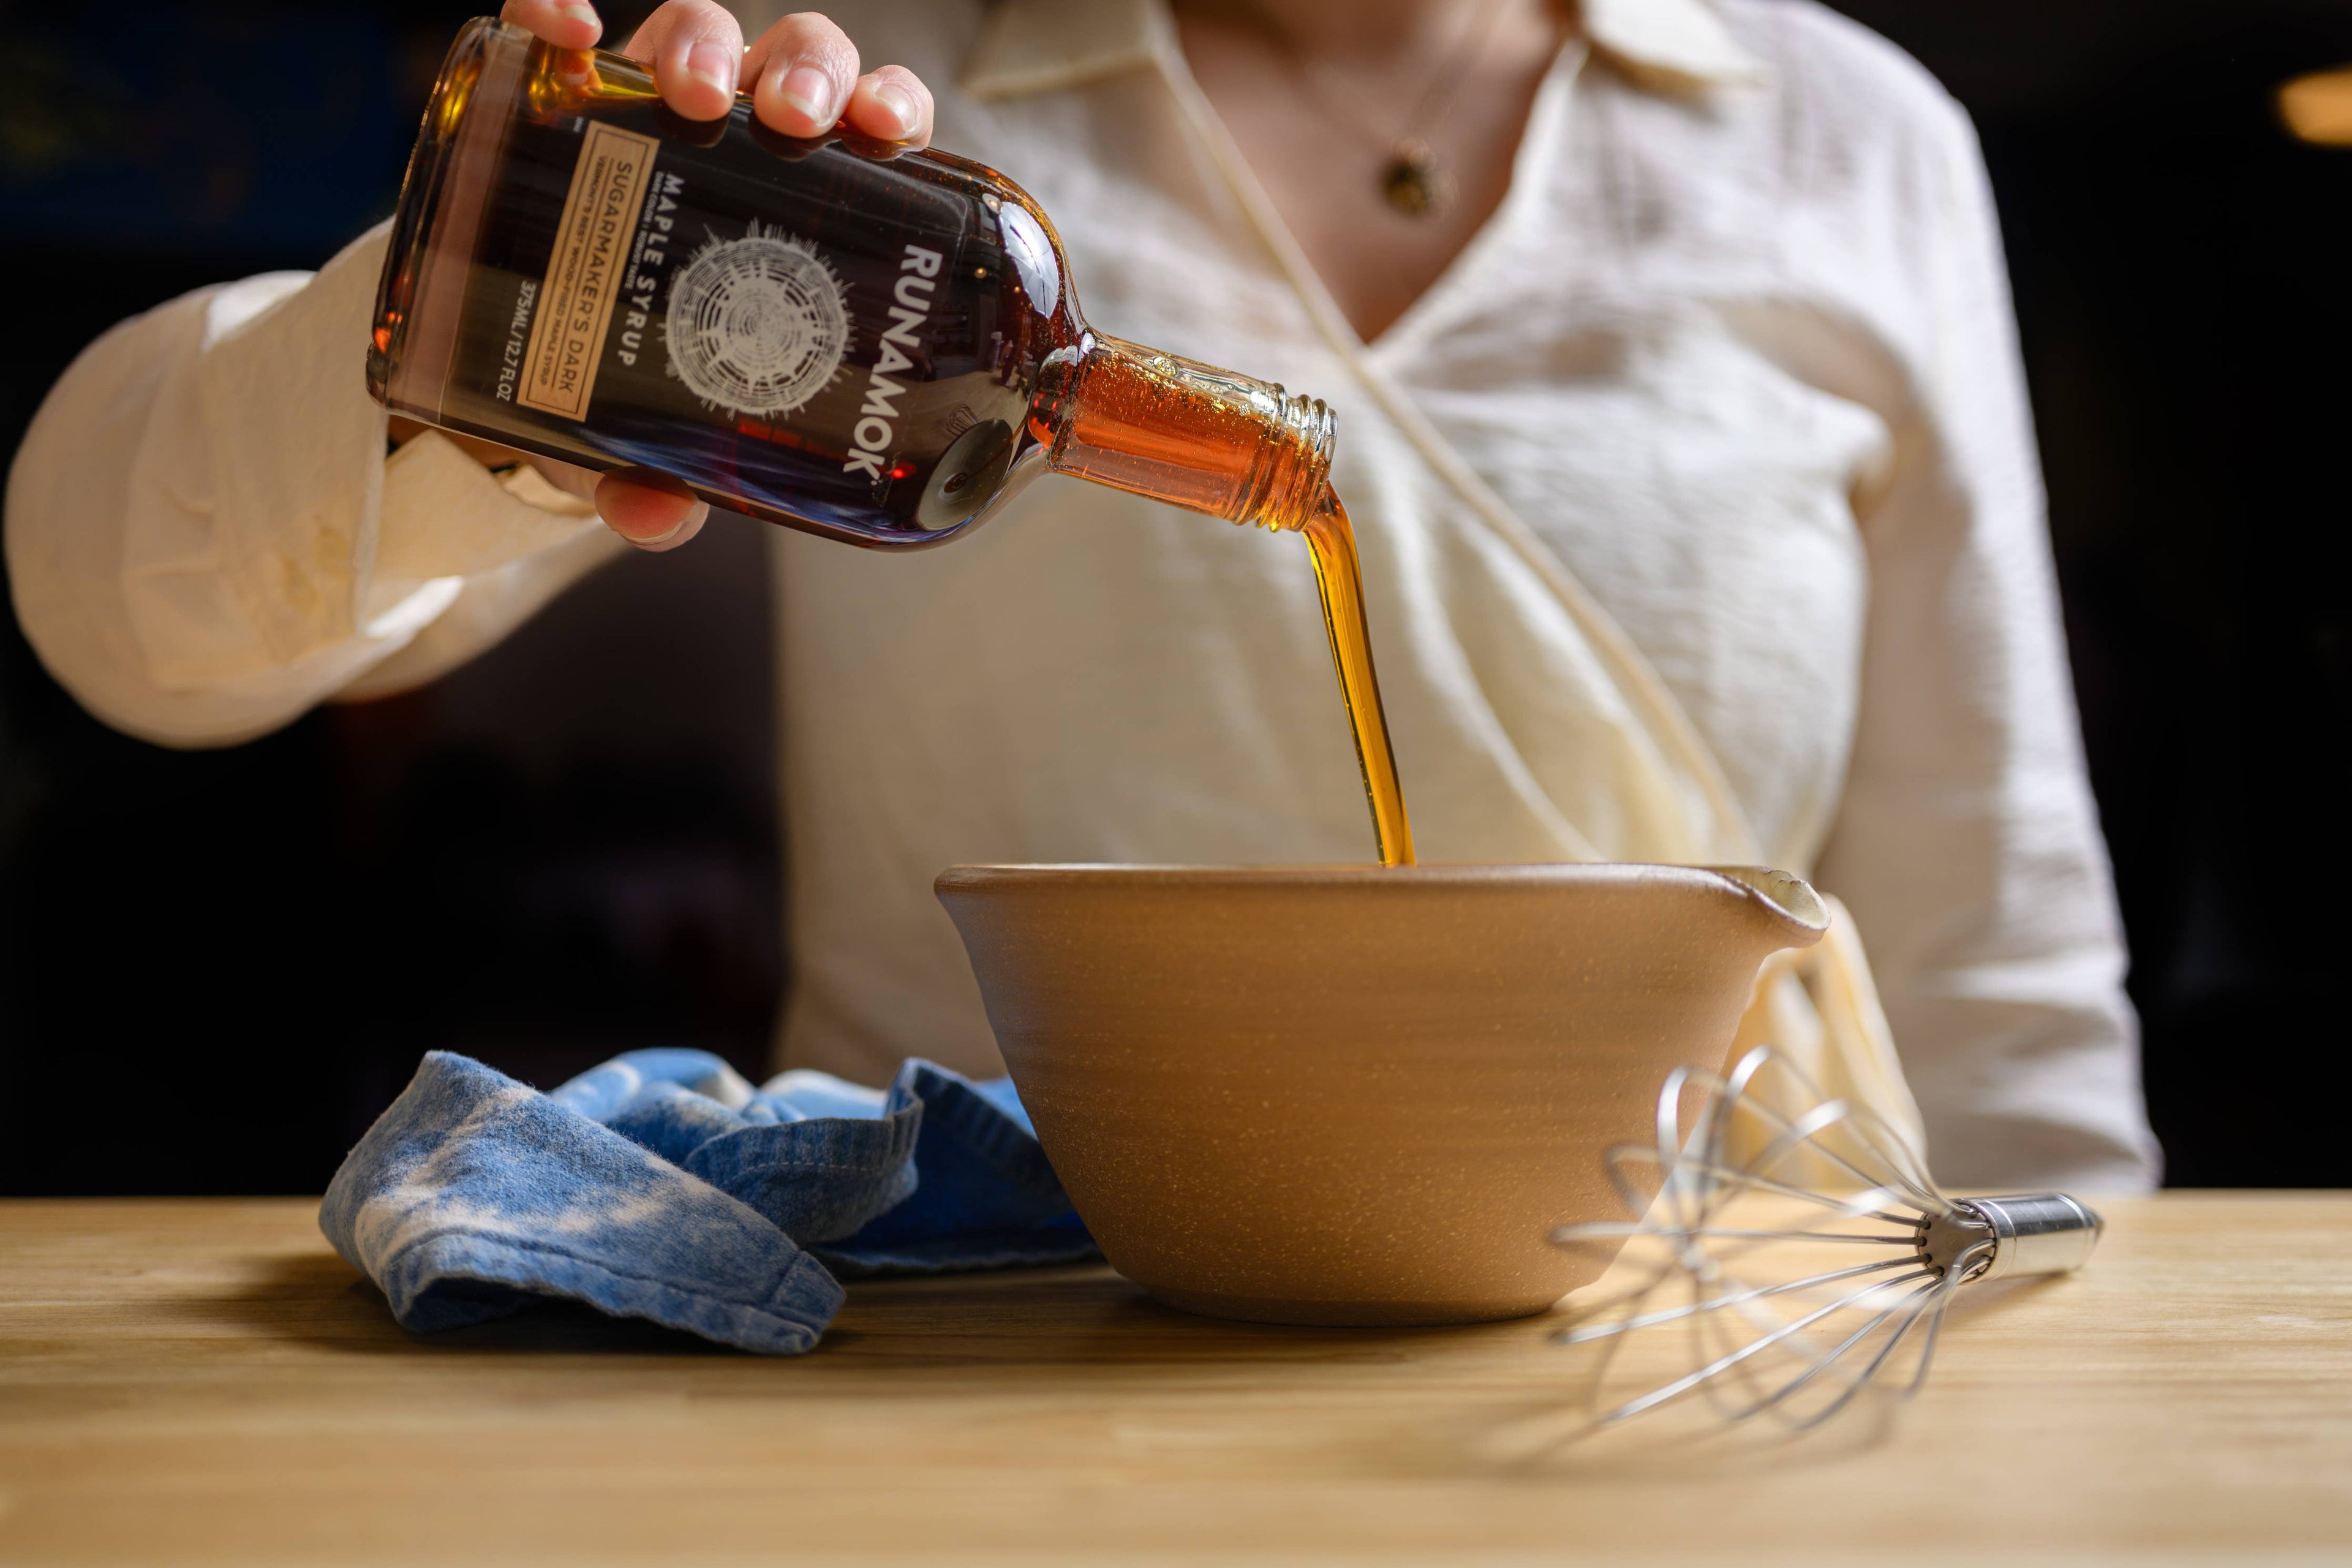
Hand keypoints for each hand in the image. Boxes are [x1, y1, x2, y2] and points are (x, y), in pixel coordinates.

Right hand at [476, 1, 937, 551]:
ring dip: (704, 42)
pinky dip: (558, 12)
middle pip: (803, 66)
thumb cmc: (636, 382)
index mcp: (808, 204)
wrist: (531, 355)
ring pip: (705, 34)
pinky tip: (560, 27)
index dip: (890, 111)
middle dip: (808, 73)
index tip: (886, 132)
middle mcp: (746, 140)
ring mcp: (657, 110)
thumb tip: (657, 521)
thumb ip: (662, 474)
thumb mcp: (654, 436)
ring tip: (692, 92)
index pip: (872, 131)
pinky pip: (562, 28)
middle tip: (792, 118)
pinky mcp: (564, 95)